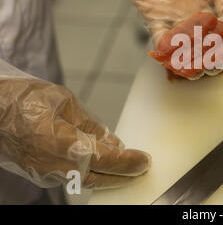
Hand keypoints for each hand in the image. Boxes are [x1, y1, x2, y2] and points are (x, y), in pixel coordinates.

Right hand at [0, 78, 150, 188]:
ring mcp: (46, 174)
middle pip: (100, 176)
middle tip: (141, 165)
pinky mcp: (40, 174)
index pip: (107, 160)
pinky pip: (72, 176)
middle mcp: (56, 166)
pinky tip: (100, 161)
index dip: (129, 163)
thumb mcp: (65, 102)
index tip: (145, 161)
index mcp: (65, 145)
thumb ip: (91, 124)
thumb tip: (110, 140)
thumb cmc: (23, 99)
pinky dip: (91, 170)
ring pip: (86, 178)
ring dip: (109, 174)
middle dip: (124, 173)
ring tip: (126, 164)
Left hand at [87, 0, 222, 78]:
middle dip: (215, 55)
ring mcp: (179, 15)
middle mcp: (202, 8)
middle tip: (212, 62)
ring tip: (193, 66)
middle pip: (214, 40)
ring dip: (193, 58)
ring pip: (191, 45)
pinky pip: (163, 39)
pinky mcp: (156, 17)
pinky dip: (166, 50)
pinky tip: (168, 53)